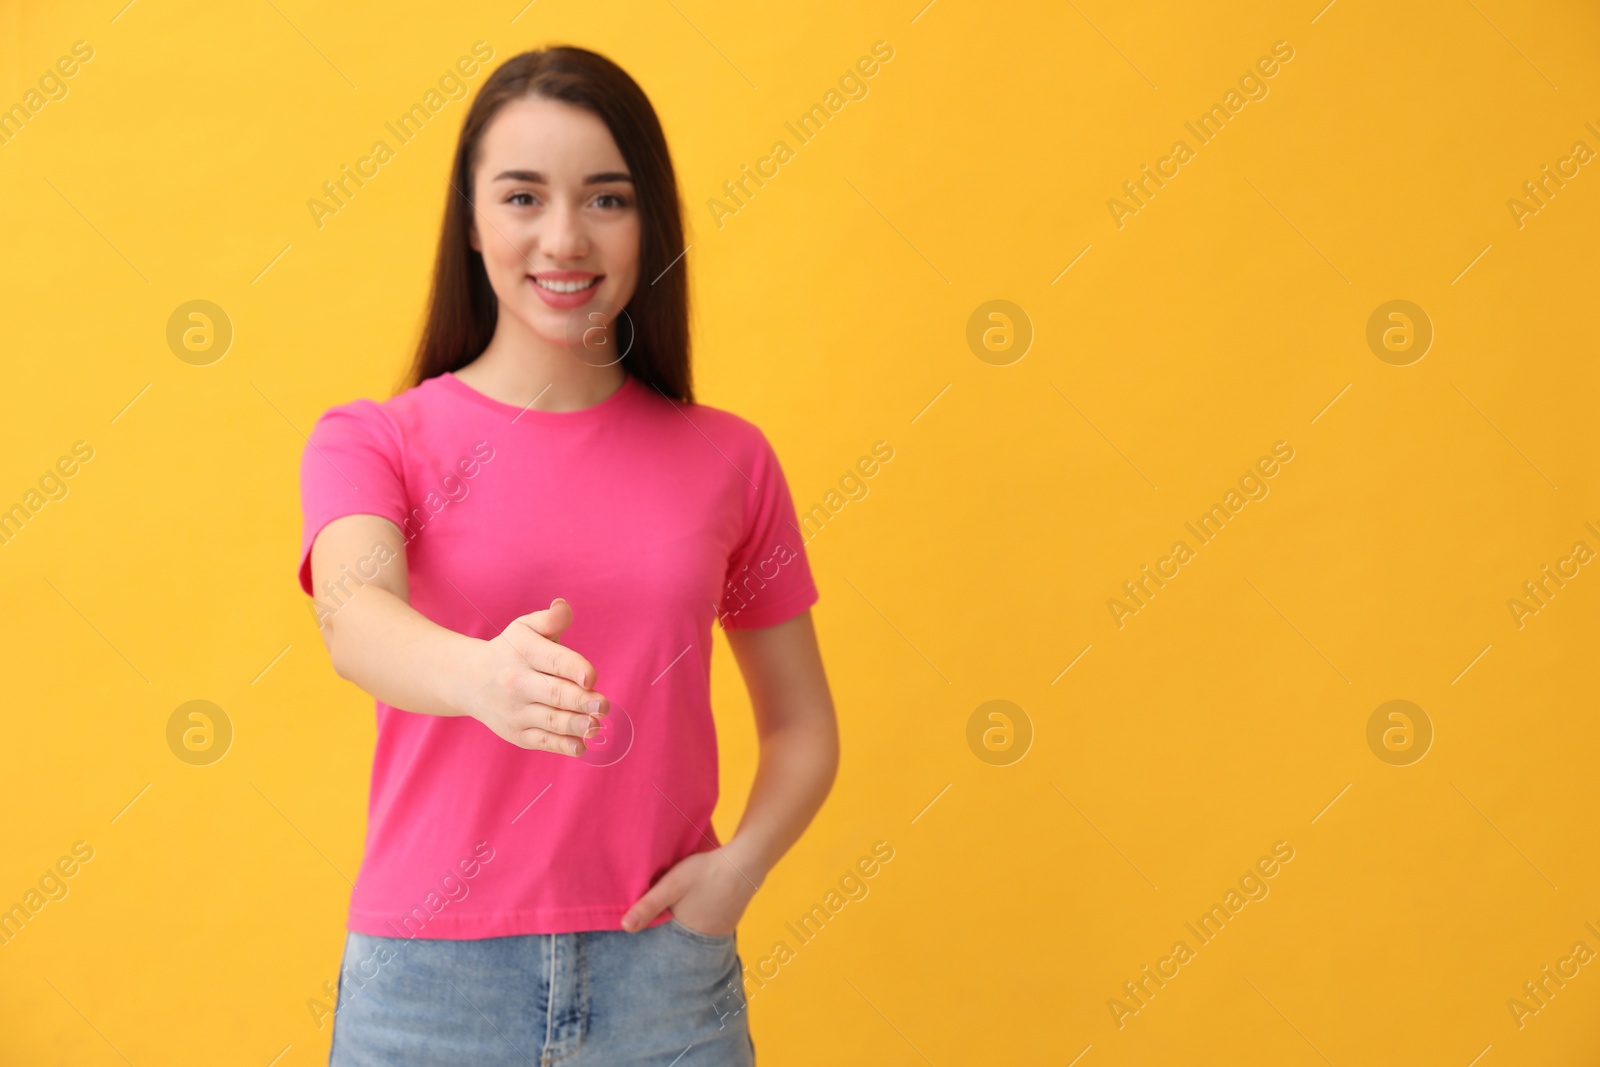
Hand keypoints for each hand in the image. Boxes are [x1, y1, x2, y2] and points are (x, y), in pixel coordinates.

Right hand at [459, 597, 609, 755]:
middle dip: (581, 701)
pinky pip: (542, 741)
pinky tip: (581, 746)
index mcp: (524, 652)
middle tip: (603, 705)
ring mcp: (516, 711)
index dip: (574, 669)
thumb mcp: (525, 628)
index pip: (553, 660)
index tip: (591, 678)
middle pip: (555, 694)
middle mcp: (517, 682)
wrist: (469, 680)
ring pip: (551, 720)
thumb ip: (550, 619)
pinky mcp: (517, 733)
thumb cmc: (511, 650)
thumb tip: (563, 606)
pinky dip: (562, 746)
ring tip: (596, 726)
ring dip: (576, 725)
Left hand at [620, 846, 763, 935]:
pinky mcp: (727, 922)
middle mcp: (703, 940)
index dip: (652, 932)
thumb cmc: (706, 872)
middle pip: (676, 937)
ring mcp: (718, 932)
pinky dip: (697, 917)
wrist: (745, 862)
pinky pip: (706, 924)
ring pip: (691, 931)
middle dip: (666, 927)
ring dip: (682, 922)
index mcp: (686, 935)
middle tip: (660, 910)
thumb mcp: (672, 885)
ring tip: (675, 907)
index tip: (640, 925)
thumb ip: (649, 905)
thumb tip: (624, 927)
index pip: (662, 941)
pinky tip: (695, 902)